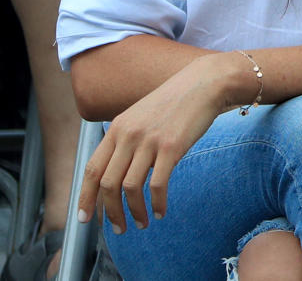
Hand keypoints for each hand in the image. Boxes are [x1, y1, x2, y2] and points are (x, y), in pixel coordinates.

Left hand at [78, 53, 237, 233]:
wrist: (205, 83)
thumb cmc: (176, 101)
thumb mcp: (142, 115)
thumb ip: (127, 138)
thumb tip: (120, 169)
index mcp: (118, 128)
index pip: (92, 169)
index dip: (86, 197)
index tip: (86, 217)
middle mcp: (128, 135)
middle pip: (108, 184)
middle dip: (110, 212)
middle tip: (118, 228)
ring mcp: (149, 141)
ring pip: (130, 188)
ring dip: (134, 212)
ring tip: (141, 224)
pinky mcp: (171, 147)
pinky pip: (157, 184)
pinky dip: (156, 204)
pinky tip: (161, 212)